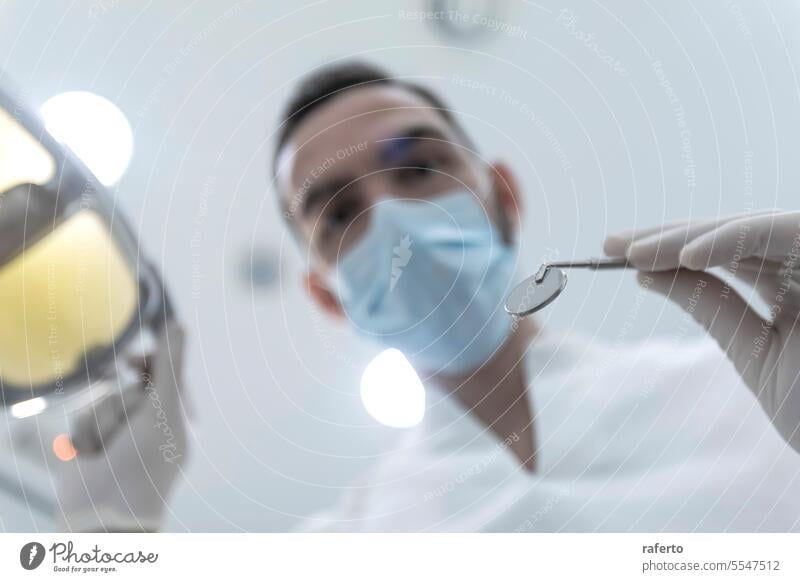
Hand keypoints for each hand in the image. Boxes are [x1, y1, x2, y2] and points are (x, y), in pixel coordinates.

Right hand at [55, 319, 188, 531]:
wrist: (104, 512)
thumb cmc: (145, 461)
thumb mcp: (162, 408)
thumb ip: (169, 366)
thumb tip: (177, 322)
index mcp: (173, 418)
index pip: (161, 377)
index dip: (147, 363)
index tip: (132, 359)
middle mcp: (146, 425)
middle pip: (126, 387)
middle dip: (121, 404)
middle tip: (124, 422)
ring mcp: (117, 435)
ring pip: (101, 401)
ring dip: (102, 422)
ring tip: (107, 448)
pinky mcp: (89, 444)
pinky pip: (81, 418)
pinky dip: (84, 434)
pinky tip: (89, 455)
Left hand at [604, 210, 799, 451]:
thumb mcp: (753, 351)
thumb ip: (709, 305)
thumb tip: (646, 273)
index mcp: (795, 285)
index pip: (725, 256)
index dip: (671, 250)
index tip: (617, 255)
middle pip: (731, 234)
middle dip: (668, 236)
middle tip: (611, 243)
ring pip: (750, 227)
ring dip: (688, 236)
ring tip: (631, 251)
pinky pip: (781, 234)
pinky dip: (732, 240)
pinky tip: (682, 257)